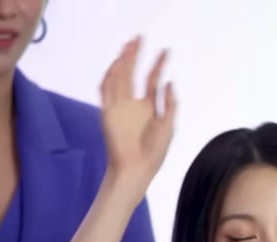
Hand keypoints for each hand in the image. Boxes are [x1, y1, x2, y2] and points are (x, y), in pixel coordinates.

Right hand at [100, 36, 175, 187]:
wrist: (137, 170)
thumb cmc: (153, 153)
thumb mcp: (169, 126)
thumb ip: (170, 105)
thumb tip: (170, 82)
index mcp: (149, 107)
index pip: (152, 80)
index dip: (159, 65)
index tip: (166, 50)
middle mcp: (133, 104)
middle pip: (133, 74)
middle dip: (136, 56)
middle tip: (141, 37)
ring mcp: (120, 107)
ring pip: (119, 78)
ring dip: (122, 62)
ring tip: (129, 46)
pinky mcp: (108, 113)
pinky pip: (106, 91)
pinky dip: (110, 77)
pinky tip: (118, 64)